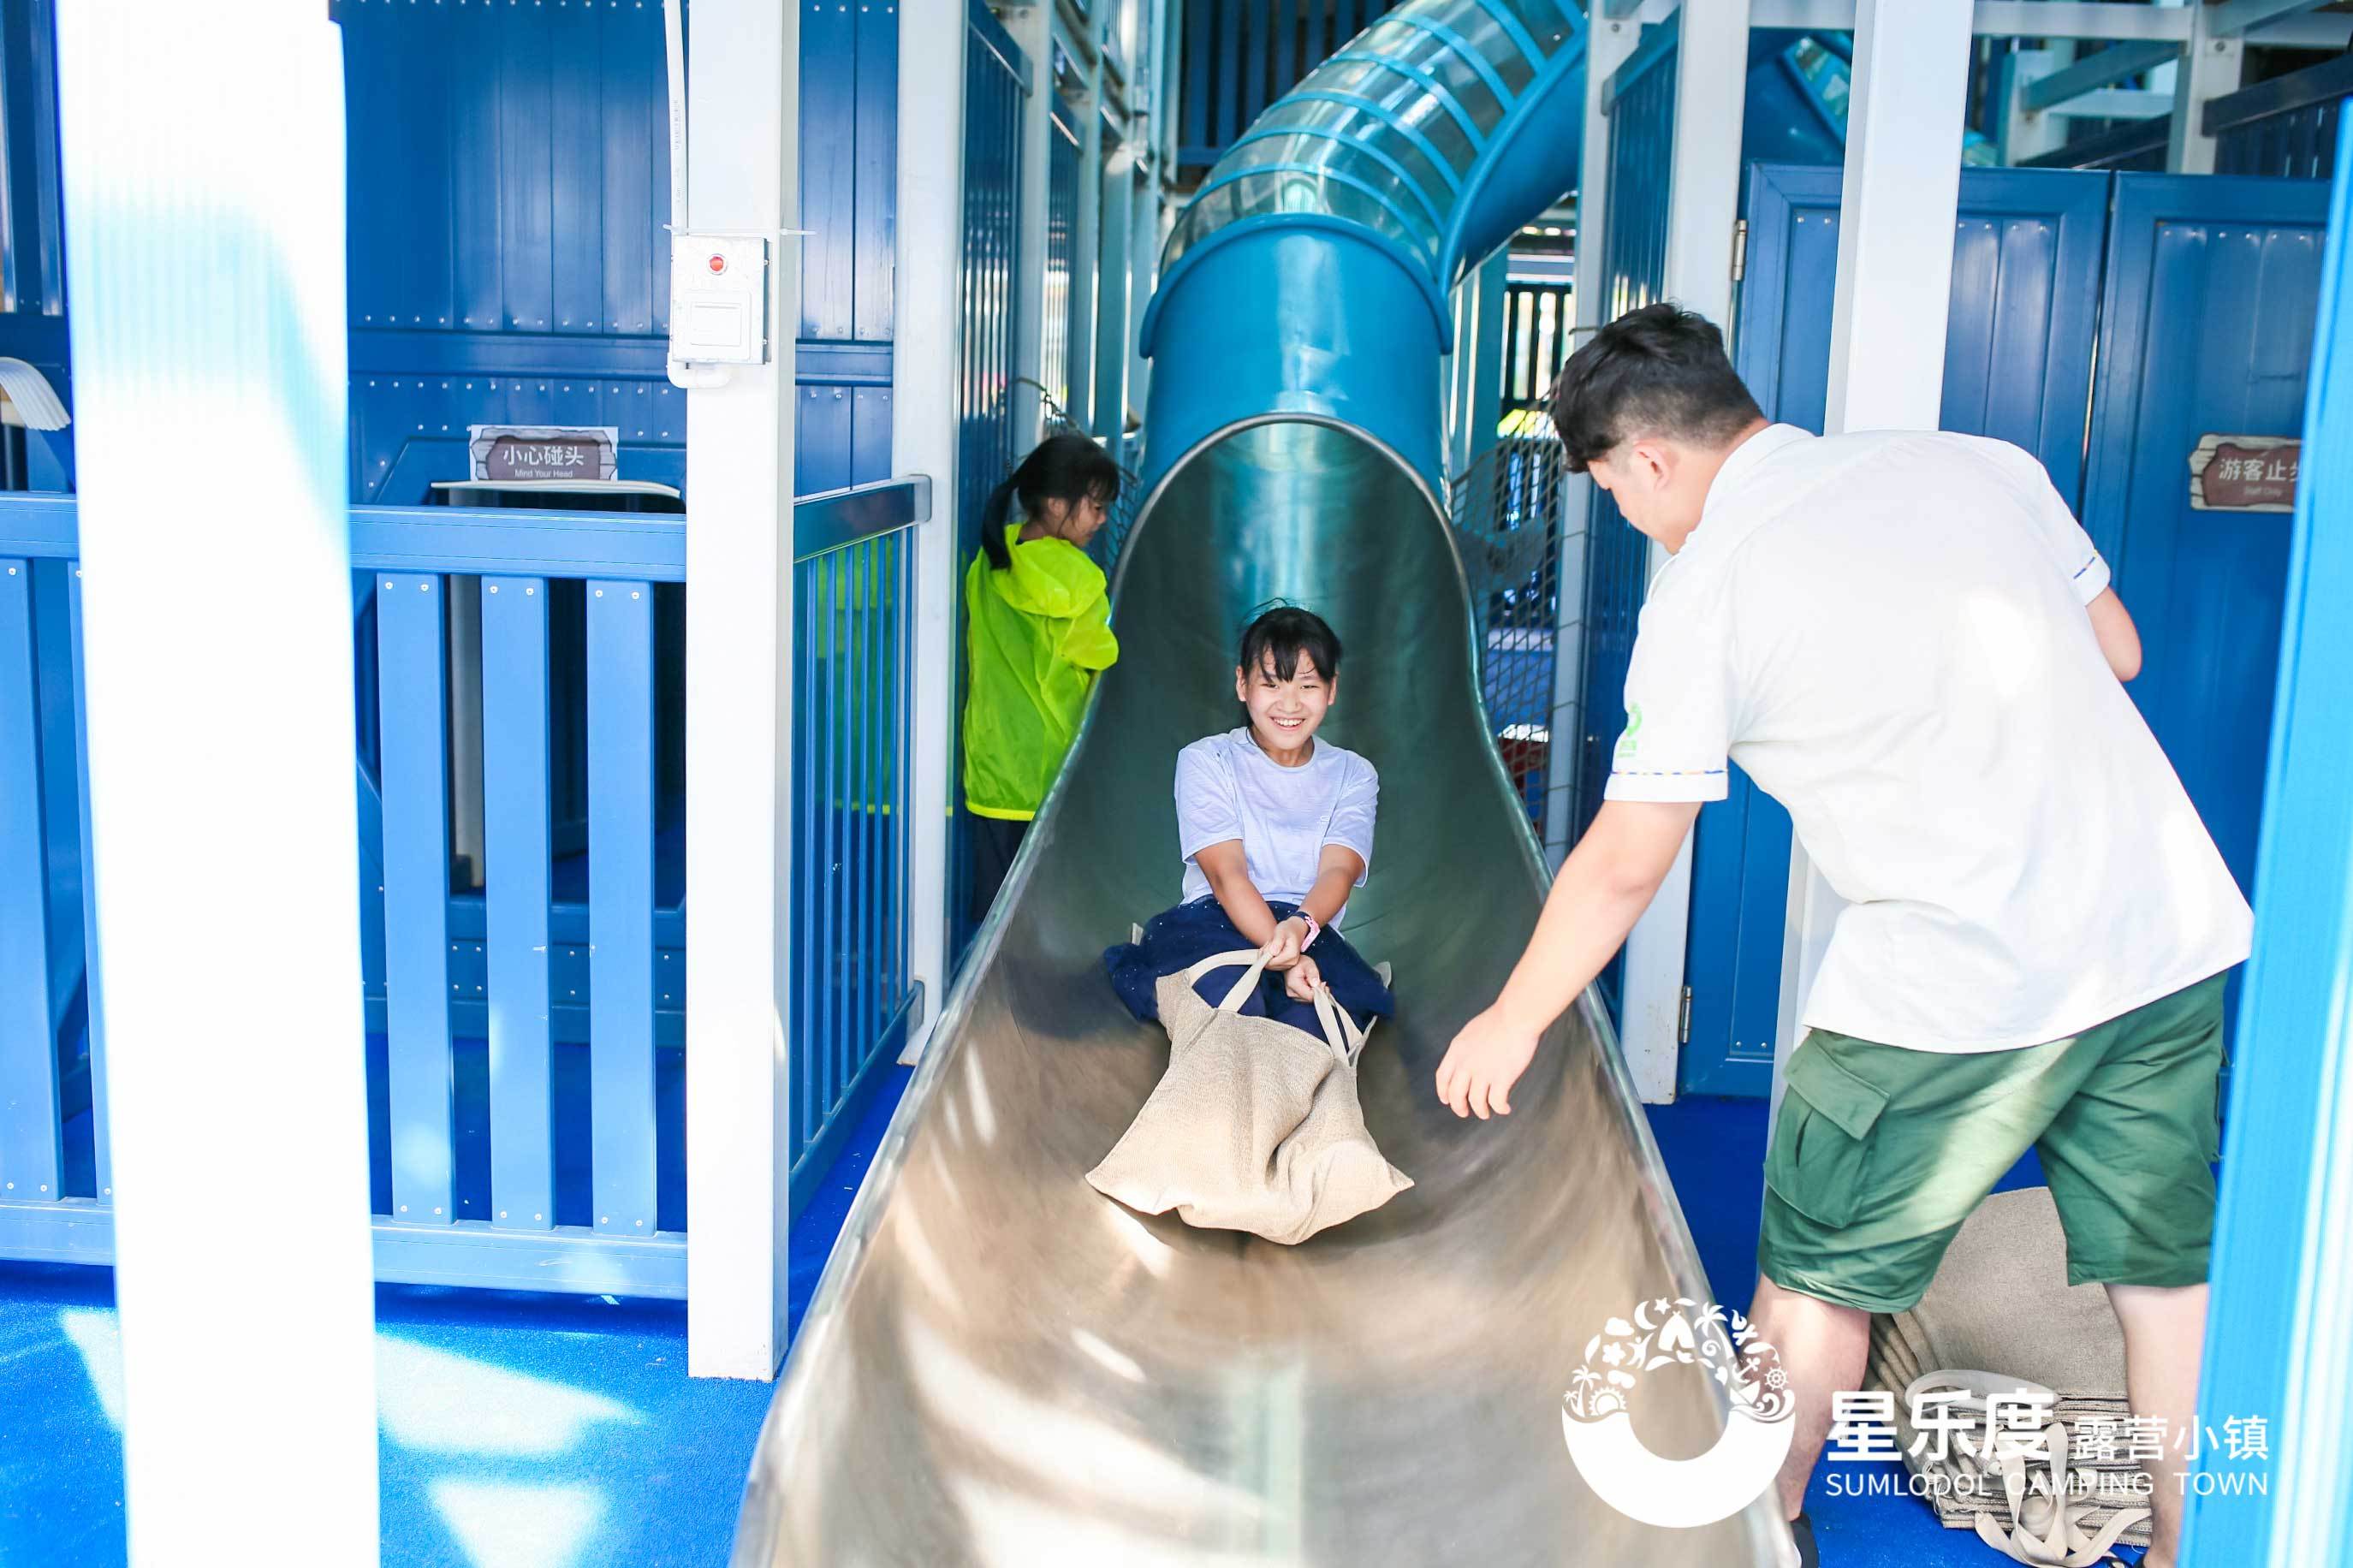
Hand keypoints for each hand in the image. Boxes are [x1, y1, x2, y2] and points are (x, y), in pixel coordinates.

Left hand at [1260, 918, 1309, 970]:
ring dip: (1267, 955)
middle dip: (1266, 954)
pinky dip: (1269, 957)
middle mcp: (1291, 962)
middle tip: (1271, 942)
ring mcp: (1288, 965)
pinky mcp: (1284, 965)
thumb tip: (1273, 953)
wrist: (1295, 930)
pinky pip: (1272, 965)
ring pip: (1269, 965)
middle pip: (1270, 964)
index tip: (1268, 943)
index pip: (1271, 962)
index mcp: (1291, 955)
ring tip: (1273, 945)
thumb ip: (1277, 942)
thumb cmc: (1288, 929)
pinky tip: (1273, 949)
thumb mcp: (1281, 932)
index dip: (1265, 954)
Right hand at [1284, 953, 1322, 1002]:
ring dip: (1316, 993)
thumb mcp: (1308, 965)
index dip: (1319, 992)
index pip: (1310, 996)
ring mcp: (1293, 995)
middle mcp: (1292, 993)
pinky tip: (1315, 986)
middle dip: (1319, 992)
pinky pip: (1307, 998)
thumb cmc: (1300, 963)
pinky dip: (1313, 993)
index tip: (1323, 983)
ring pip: (1309, 999)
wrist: (1291, 963)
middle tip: (1323, 983)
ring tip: (1318, 983)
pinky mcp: (1296, 996)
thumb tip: (1316, 984)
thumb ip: (1313, 974)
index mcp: (1294, 985)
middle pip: (1310, 999)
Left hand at [1434, 1004, 1540, 1119]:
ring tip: (1486, 1113)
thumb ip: (1465, 1048)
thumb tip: (1464, 1060)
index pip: (1442, 1078)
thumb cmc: (1498, 1020)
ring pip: (1476, 1102)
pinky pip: (1497, 1101)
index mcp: (1457, 1051)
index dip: (1443, 1092)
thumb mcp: (1471, 1032)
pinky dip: (1500, 1108)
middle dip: (1459, 1107)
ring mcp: (1483, 1072)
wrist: (1516, 1016)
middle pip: (1456, 1094)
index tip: (1447, 1100)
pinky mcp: (1501, 1078)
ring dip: (1481, 1111)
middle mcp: (1466, 1064)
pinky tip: (1505, 1108)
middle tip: (1464, 1112)